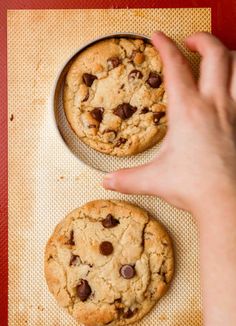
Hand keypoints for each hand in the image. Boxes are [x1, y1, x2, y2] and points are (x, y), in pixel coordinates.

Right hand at [103, 32, 235, 214]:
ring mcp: (234, 112)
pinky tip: (233, 87)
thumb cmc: (194, 186)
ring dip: (229, 55)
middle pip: (215, 54)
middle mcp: (213, 105)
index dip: (165, 46)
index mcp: (187, 111)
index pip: (175, 67)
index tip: (158, 37)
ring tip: (219, 56)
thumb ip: (127, 178)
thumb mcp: (154, 179)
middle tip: (191, 40)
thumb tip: (107, 181)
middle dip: (202, 39)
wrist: (226, 200)